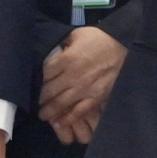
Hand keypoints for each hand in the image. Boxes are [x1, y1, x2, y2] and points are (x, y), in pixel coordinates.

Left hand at [39, 26, 128, 143]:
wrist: (125, 46)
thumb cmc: (99, 39)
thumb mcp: (77, 34)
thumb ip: (63, 43)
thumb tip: (51, 50)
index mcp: (66, 59)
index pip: (44, 74)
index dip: (36, 81)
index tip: (31, 86)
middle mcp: (72, 76)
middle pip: (49, 91)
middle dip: (39, 99)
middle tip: (34, 103)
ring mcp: (83, 89)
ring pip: (60, 104)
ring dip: (49, 111)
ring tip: (43, 115)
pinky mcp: (95, 98)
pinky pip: (78, 112)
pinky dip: (68, 119)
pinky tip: (60, 122)